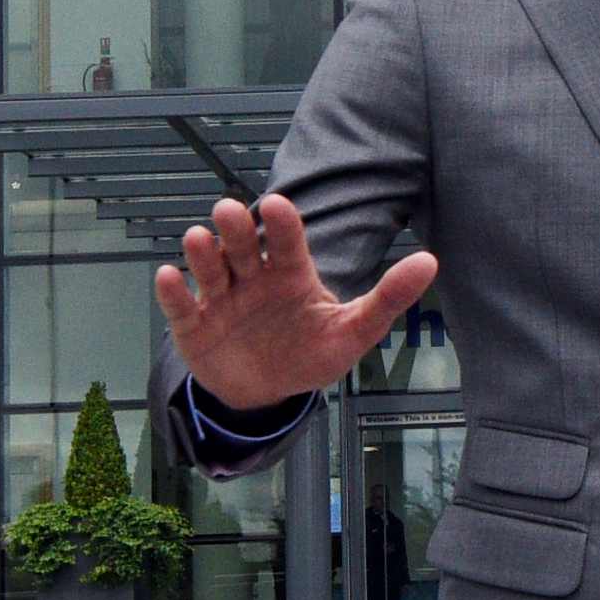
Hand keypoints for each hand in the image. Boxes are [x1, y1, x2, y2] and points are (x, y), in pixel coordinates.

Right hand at [158, 194, 439, 411]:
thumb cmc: (311, 353)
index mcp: (290, 273)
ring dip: (202, 253)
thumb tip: (430, 262)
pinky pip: (181, 306)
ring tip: (199, 239)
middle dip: (236, 228)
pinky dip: (171, 293)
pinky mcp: (195, 325)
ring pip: (209, 268)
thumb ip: (389, 298)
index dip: (282, 224)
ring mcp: (221, 299)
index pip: (287, 241)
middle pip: (242, 245)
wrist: (268, 393)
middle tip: (229, 210)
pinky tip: (168, 278)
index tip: (279, 205)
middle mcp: (252, 277)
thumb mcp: (354, 331)